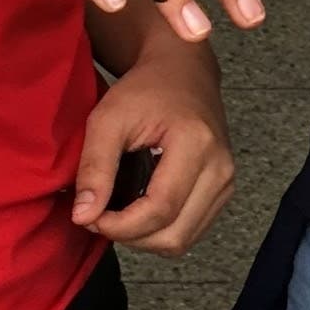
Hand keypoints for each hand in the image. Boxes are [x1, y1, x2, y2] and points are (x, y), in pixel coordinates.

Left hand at [71, 41, 234, 255]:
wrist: (182, 69)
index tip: (89, 216)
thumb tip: (84, 216)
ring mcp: (226, 180)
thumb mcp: (109, 116)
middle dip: (130, 235)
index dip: (120, 225)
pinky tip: (140, 207)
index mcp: (196, 143)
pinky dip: (160, 230)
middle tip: (100, 215)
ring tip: (119, 212)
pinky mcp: (223, 189)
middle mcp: (220, 167)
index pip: (159, 210)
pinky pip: (190, 231)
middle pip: (173, 235)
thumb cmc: (146, 88)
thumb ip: (95, 166)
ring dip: (145, 237)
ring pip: (182, 240)